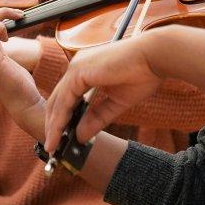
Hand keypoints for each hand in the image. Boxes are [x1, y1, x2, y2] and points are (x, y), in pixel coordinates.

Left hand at [44, 34, 162, 153]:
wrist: (153, 57)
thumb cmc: (142, 74)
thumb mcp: (116, 103)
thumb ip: (97, 118)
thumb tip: (80, 136)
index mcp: (85, 71)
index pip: (66, 98)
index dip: (62, 119)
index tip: (61, 138)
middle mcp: (76, 67)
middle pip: (57, 100)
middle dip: (53, 125)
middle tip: (52, 146)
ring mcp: (76, 68)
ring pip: (57, 102)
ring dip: (53, 126)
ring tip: (52, 146)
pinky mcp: (78, 72)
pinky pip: (64, 100)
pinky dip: (60, 119)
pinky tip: (59, 134)